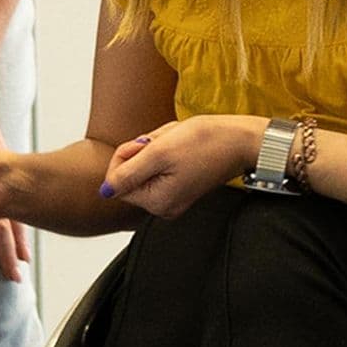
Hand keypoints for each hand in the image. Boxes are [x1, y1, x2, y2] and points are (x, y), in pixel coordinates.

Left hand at [99, 115, 263, 218]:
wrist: (241, 139)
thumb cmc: (206, 142)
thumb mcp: (159, 152)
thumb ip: (127, 173)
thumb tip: (104, 191)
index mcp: (156, 202)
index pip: (116, 181)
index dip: (127, 155)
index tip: (148, 145)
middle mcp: (164, 207)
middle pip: (130, 174)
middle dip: (143, 151)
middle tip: (166, 144)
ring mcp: (174, 197)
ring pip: (145, 167)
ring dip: (155, 149)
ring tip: (177, 144)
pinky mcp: (182, 186)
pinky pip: (160, 166)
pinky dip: (166, 151)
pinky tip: (183, 147)